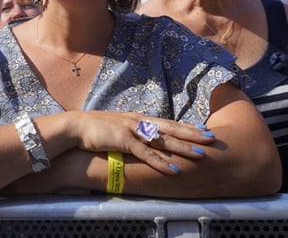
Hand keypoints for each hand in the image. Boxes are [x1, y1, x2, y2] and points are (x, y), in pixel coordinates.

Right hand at [70, 111, 212, 173]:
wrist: (75, 127)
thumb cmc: (94, 129)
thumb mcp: (117, 127)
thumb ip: (132, 131)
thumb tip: (143, 138)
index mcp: (138, 118)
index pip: (167, 122)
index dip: (186, 126)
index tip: (203, 129)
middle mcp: (138, 122)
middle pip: (171, 128)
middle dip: (193, 134)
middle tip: (212, 139)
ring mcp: (131, 130)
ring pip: (163, 140)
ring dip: (183, 148)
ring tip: (201, 155)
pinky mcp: (123, 141)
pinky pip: (145, 153)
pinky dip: (160, 162)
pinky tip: (173, 169)